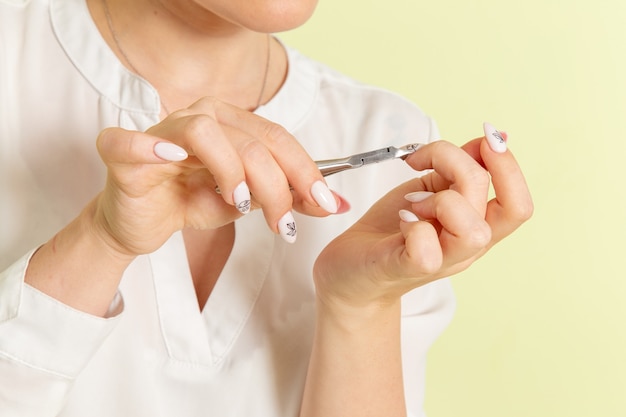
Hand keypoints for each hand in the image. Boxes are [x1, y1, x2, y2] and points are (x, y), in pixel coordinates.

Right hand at [93, 97, 338, 256]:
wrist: (143, 224)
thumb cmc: (192, 202)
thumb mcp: (248, 203)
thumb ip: (286, 197)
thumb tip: (335, 203)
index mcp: (230, 123)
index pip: (276, 138)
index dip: (305, 170)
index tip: (325, 203)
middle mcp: (198, 117)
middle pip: (249, 139)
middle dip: (277, 184)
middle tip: (284, 223)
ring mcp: (161, 131)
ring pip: (206, 132)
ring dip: (232, 170)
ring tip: (240, 205)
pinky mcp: (124, 154)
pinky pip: (131, 142)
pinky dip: (152, 148)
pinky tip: (174, 162)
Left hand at [313, 127, 532, 311]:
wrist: (351, 271)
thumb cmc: (390, 229)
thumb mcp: (429, 189)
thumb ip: (458, 169)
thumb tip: (492, 138)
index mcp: (475, 226)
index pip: (519, 205)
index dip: (509, 165)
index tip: (484, 138)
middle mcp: (466, 249)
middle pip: (502, 206)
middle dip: (460, 164)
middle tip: (422, 161)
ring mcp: (441, 262)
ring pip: (473, 231)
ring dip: (441, 201)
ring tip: (413, 201)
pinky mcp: (406, 269)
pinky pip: (427, 251)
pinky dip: (414, 226)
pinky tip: (403, 220)